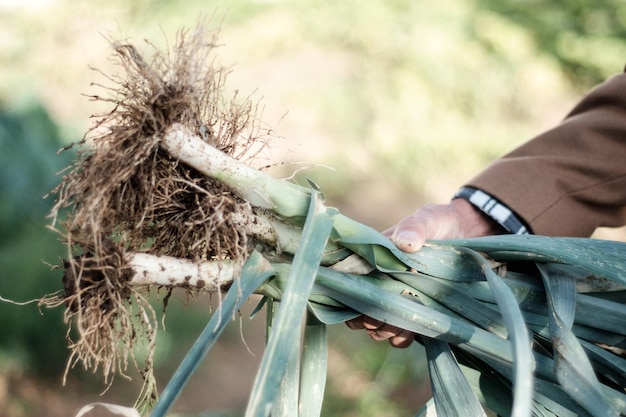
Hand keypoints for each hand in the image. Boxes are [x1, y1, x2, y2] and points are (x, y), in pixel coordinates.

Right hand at [347, 198, 505, 347]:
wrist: (470, 234)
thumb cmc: (441, 223)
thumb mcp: (427, 220)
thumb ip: (414, 227)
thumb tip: (405, 244)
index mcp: (374, 261)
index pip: (350, 283)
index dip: (352, 296)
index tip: (368, 299)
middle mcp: (381, 283)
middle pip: (361, 311)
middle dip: (371, 317)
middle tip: (390, 311)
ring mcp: (398, 299)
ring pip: (377, 327)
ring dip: (386, 330)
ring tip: (403, 323)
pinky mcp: (416, 314)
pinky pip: (399, 336)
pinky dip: (402, 338)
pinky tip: (414, 332)